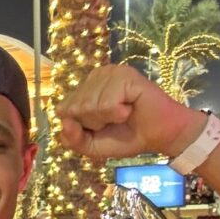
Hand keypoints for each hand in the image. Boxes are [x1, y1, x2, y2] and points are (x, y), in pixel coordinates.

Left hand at [57, 64, 205, 159]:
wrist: (157, 137)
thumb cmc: (124, 137)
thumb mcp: (90, 145)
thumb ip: (71, 138)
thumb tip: (63, 120)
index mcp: (84, 89)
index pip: (62, 110)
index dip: (80, 127)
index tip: (100, 126)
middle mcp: (94, 76)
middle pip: (74, 109)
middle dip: (94, 123)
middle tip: (114, 120)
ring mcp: (109, 72)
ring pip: (88, 105)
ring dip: (107, 119)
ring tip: (123, 114)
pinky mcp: (124, 75)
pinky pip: (106, 103)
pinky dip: (118, 114)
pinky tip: (130, 108)